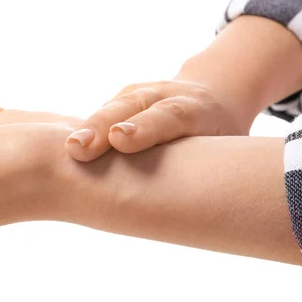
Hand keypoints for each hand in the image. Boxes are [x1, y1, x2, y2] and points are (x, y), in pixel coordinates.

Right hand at [65, 79, 246, 161]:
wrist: (217, 93)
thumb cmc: (223, 133)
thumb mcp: (233, 147)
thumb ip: (216, 164)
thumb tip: (200, 209)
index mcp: (200, 109)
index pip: (171, 115)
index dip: (146, 127)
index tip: (119, 140)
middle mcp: (169, 94)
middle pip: (133, 106)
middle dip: (103, 126)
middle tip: (77, 148)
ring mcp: (145, 91)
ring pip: (114, 105)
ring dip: (89, 127)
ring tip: (68, 148)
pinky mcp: (126, 96)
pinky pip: (105, 111)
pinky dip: (87, 127)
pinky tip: (68, 144)